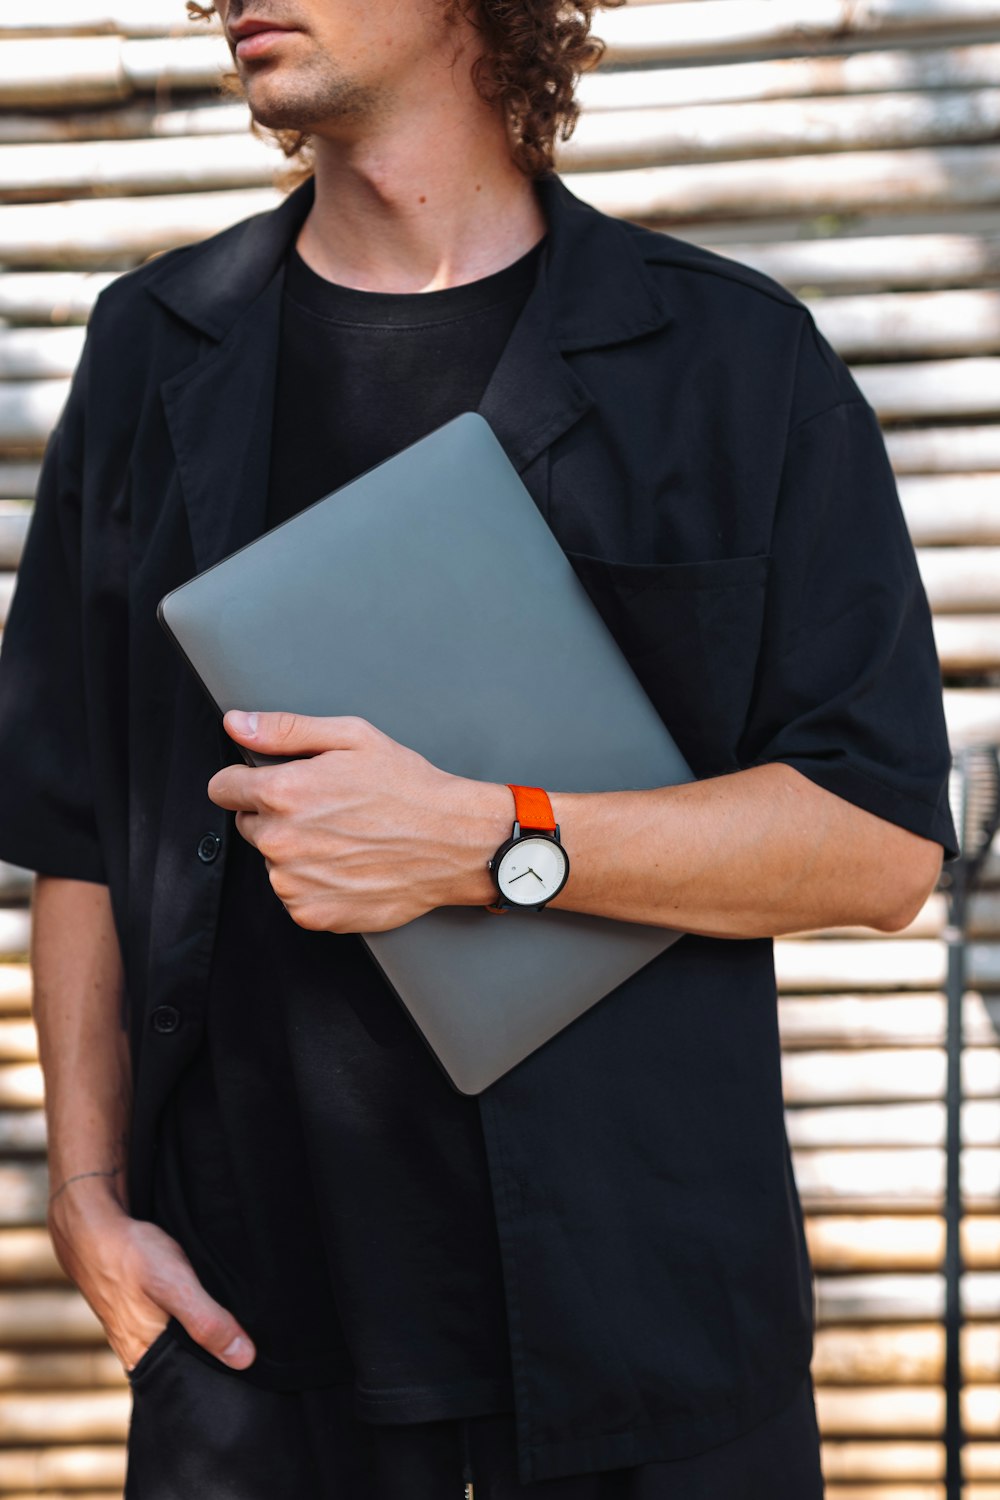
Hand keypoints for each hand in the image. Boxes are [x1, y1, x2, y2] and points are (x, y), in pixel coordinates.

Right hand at [47, 1176, 255, 1373]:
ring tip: (231, 1322)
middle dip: (215, 1355)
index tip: (250, 1365)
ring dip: (203, 1333)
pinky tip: (204, 1305)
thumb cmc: (131, 1257)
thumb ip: (207, 1322)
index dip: (220, 1376)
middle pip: (187, 1364)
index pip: (190, 1384)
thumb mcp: (176, 1287)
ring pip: (181, 1343)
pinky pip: (171, 1325)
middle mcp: (139, 1352)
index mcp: (145, 1359)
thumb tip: (243, 1359)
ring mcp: (137, 1332)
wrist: (93, 1229)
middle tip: (247, 1341)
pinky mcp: (139, 1312)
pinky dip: (189, 1317)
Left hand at [207, 711, 509, 932]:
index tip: (273, 784)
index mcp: (284, 792)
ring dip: (296, 852)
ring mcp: (295, 883)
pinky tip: (349, 866)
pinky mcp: (312, 914)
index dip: (246, 781)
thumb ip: (285, 731)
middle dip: (277, 816)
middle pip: (249, 825)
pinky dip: (314, 884)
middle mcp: (281, 841)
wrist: (454, 842)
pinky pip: (293, 895)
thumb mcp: (352, 738)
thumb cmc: (409, 788)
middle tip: (328, 811)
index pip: (223, 788)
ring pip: (272, 862)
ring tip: (345, 839)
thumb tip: (236, 723)